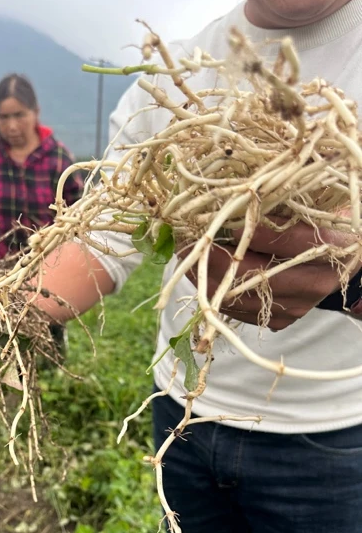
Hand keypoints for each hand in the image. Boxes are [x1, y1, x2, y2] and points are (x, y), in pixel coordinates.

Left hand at [190, 219, 358, 329]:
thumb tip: (236, 211)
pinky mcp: (279, 321)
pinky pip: (238, 311)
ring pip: (239, 298)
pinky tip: (200, 277)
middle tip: (186, 243)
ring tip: (187, 259)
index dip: (243, 233)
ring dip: (207, 279)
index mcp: (325, 251)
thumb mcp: (313, 213)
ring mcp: (294, 308)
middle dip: (212, 260)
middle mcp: (311, 286)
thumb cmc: (328, 233)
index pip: (281, 242)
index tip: (215, 224)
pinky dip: (215, 294)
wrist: (349, 271)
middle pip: (252, 276)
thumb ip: (281, 213)